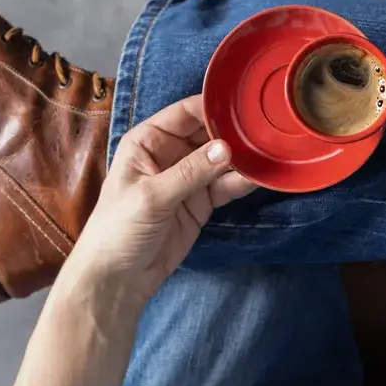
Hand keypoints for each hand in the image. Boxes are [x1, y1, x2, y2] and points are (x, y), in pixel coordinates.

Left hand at [67, 94, 255, 302]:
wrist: (117, 279)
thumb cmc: (119, 229)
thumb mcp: (151, 197)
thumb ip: (190, 172)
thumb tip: (226, 148)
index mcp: (148, 141)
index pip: (185, 113)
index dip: (213, 108)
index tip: (243, 107)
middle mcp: (170, 153)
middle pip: (208, 134)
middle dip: (234, 132)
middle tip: (265, 129)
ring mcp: (188, 178)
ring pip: (221, 159)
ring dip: (243, 157)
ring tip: (269, 151)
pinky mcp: (201, 202)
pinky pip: (225, 185)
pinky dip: (242, 181)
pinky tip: (261, 176)